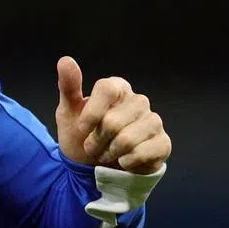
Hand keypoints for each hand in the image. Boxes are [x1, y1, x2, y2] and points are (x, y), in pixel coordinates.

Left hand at [54, 56, 170, 173]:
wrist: (95, 167)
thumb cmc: (82, 135)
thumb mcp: (68, 111)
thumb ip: (68, 86)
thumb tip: (65, 60)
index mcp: (117, 87)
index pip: (107, 89)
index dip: (91, 113)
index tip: (81, 128)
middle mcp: (138, 101)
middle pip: (113, 121)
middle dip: (96, 141)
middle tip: (92, 147)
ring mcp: (153, 121)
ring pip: (127, 140)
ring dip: (109, 153)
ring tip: (106, 154)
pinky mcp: (163, 143)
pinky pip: (142, 154)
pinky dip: (126, 162)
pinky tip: (123, 161)